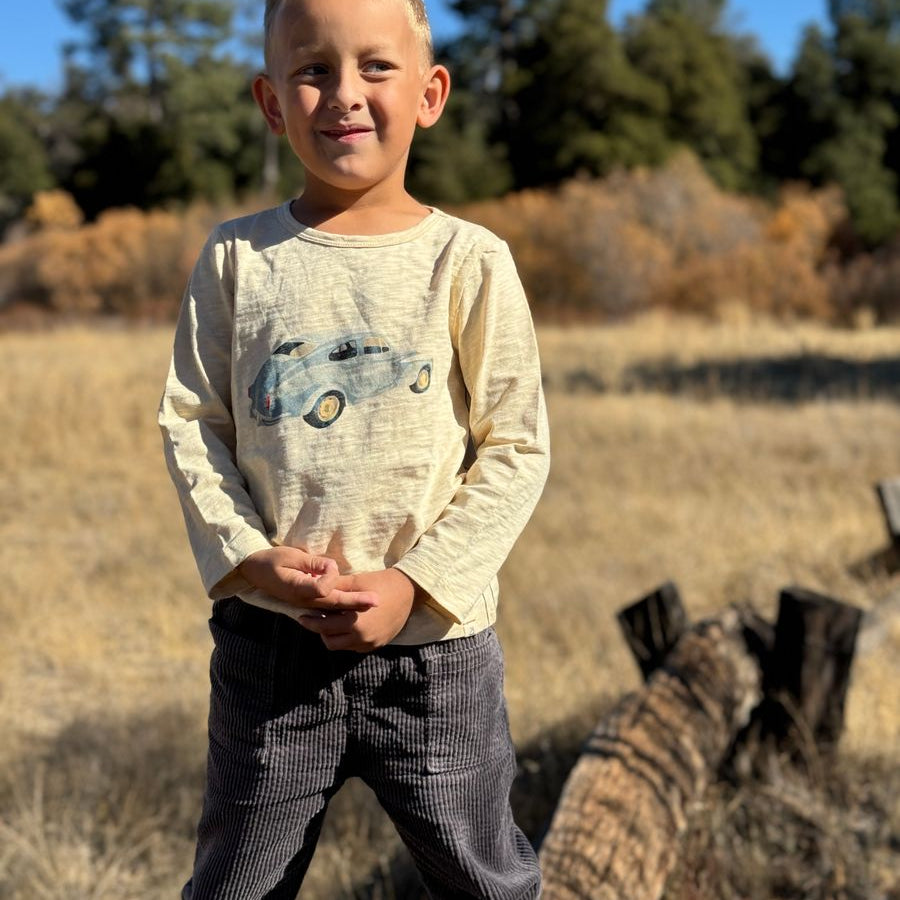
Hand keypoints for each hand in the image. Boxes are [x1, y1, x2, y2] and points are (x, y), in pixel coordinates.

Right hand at [237, 547, 377, 612]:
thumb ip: (313, 564)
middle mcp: (304, 600)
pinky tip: (357, 605)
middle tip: (377, 601)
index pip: (323, 589)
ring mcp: (306, 604)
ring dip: (353, 605)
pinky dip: (343, 606)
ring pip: (333, 607)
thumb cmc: (273, 560)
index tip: (329, 565)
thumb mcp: (292, 556)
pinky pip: (327, 606)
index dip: (331, 577)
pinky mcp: (308, 603)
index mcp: (299, 589)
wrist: (255, 571)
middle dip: (356, 602)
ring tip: (373, 603)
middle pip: (334, 602)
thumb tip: (332, 568)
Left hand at [298, 568, 416, 651]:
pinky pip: (356, 646)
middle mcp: (362, 638)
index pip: (324, 628)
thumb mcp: (355, 582)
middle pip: (330, 641)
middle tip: (314, 619)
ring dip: (334, 635)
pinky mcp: (379, 644)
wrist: (409, 590)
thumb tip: (312, 586)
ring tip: (331, 620)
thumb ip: (334, 587)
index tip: (301, 616)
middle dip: (320, 630)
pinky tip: (348, 624)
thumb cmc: (381, 583)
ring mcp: (371, 643)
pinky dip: (349, 638)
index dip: (310, 622)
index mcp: (355, 623)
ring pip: (343, 646)